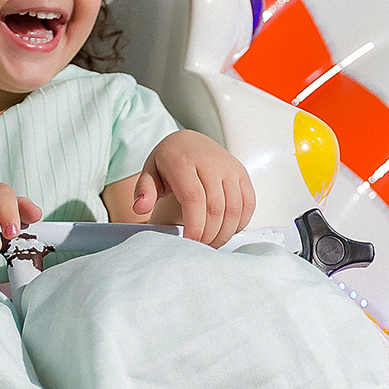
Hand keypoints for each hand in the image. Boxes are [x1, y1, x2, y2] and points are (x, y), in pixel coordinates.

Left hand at [132, 131, 254, 246]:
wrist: (190, 141)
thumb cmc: (169, 161)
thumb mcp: (150, 171)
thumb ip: (144, 190)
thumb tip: (140, 208)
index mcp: (184, 162)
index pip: (194, 199)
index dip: (195, 225)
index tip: (189, 242)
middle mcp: (211, 162)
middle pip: (216, 207)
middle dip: (209, 234)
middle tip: (199, 247)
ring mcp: (230, 168)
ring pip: (235, 208)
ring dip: (225, 232)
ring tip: (211, 243)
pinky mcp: (242, 174)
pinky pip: (248, 203)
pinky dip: (240, 222)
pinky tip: (226, 230)